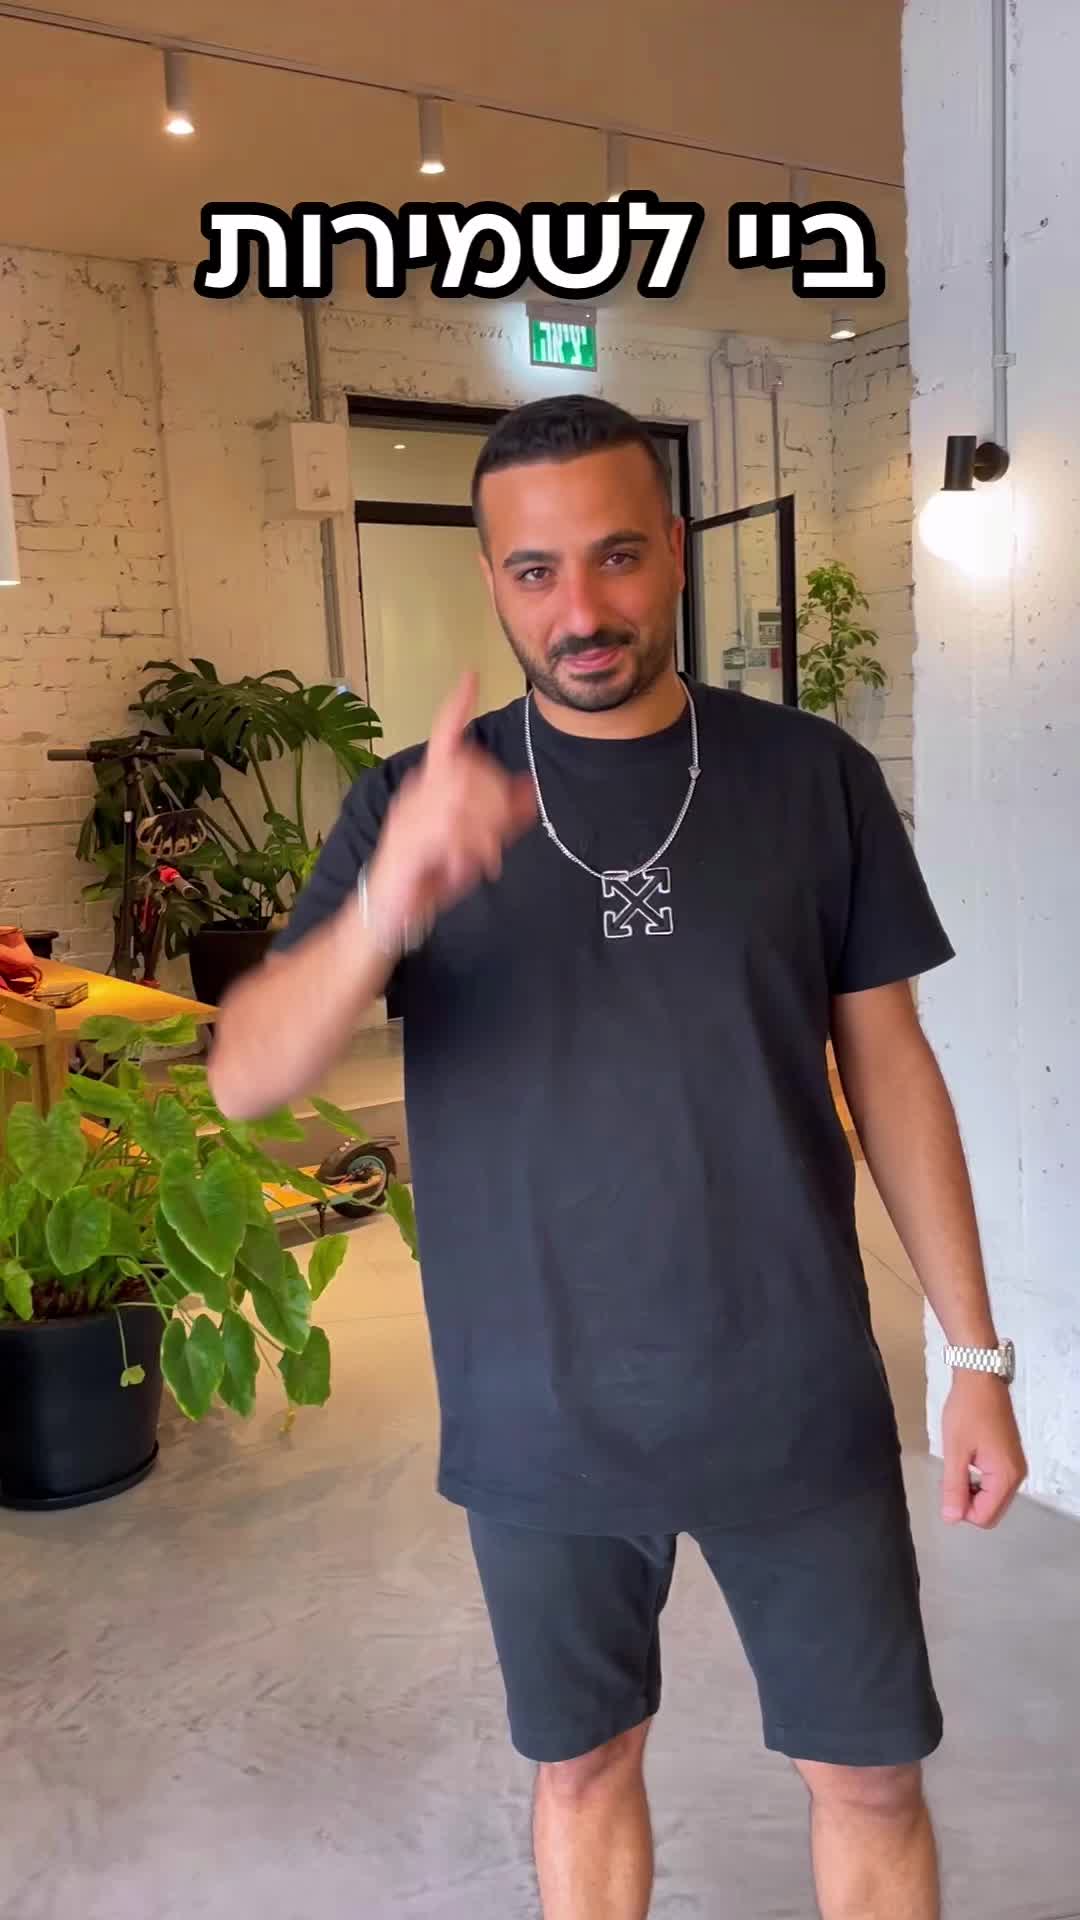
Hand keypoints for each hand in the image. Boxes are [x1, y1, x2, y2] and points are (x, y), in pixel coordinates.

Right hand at [366, 672, 536, 936]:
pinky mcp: (407, 844)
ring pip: (461, 800)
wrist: (389, 912)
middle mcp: (416, 792)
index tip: (471, 675)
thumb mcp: (474, 840)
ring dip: (481, 833)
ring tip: (482, 860)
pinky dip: (466, 853)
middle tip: (498, 839)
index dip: (457, 706)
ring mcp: (408, 816)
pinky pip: (448, 833)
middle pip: (468, 769)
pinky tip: (466, 869)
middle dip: (495, 802)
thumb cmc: (430, 872)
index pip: (444, 734)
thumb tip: (530, 788)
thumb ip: (500, 815)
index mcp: (429, 784)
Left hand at [941, 1372, 1027, 1528]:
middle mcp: (1017, 1476)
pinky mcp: (1010, 1459)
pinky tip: (966, 1464)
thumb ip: (954, 1487)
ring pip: (993, 1498)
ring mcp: (1015, 1467)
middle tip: (950, 1477)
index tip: (947, 1488)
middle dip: (968, 1503)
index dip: (962, 1511)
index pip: (985, 1517)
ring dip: (972, 1492)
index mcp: (1006, 1476)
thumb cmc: (967, 1410)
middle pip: (992, 1511)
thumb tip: (952, 1518)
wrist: (980, 1379)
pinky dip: (979, 1482)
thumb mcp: (955, 1450)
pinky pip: (995, 1484)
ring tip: (957, 1467)